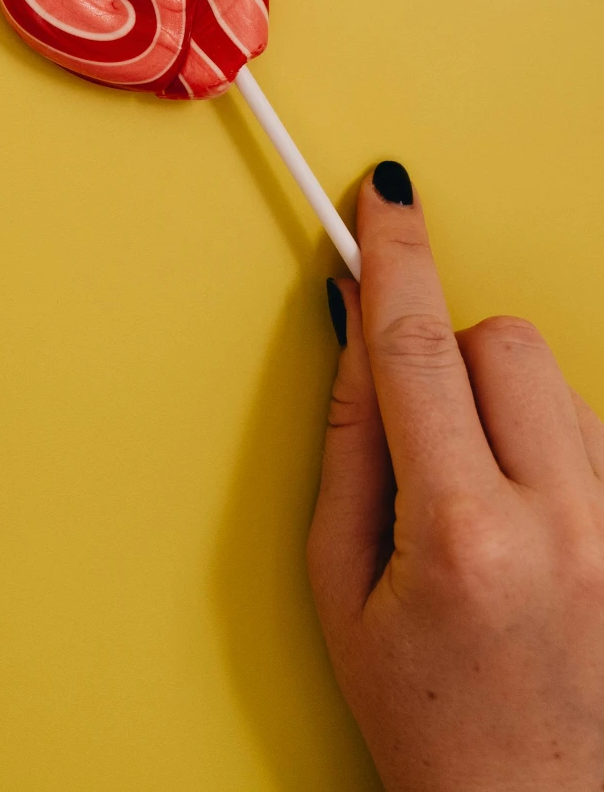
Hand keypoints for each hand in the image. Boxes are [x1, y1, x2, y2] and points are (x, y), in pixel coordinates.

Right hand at [309, 164, 603, 790]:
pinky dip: (555, 449)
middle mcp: (564, 528)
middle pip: (502, 342)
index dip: (396, 255)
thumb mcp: (341, 590)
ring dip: (505, 407)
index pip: (417, 349)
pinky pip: (598, 434)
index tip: (387, 192)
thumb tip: (353, 327)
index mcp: (464, 538)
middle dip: (449, 354)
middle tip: (418, 428)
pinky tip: (530, 523)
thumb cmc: (432, 727)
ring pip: (556, 382)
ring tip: (479, 503)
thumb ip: (348, 443)